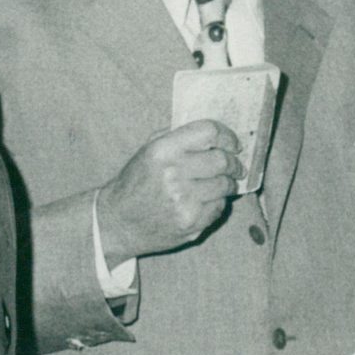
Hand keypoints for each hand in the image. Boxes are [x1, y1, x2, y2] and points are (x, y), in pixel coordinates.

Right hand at [97, 120, 244, 264]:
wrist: (118, 221)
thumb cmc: (136, 182)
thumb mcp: (148, 150)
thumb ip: (178, 137)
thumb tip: (215, 133)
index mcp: (162, 150)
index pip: (209, 132)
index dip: (227, 136)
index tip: (233, 144)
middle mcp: (173, 174)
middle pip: (222, 160)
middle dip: (234, 163)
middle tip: (236, 166)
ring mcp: (183, 200)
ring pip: (225, 185)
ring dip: (228, 183)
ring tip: (221, 183)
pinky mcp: (191, 222)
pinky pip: (219, 207)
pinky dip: (218, 202)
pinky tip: (205, 201)